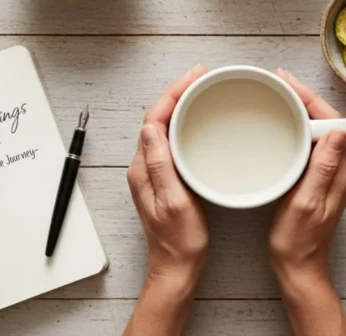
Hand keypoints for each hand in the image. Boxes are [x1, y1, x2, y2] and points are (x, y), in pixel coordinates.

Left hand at [127, 64, 209, 287]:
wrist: (176, 267)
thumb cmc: (179, 241)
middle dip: (178, 92)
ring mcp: (152, 172)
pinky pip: (170, 140)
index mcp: (143, 168)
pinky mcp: (163, 178)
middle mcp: (143, 166)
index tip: (194, 76)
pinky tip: (197, 121)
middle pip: (157, 118)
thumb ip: (161, 165)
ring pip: (163, 127)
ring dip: (180, 105)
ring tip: (201, 90)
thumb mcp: (174, 202)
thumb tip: (150, 127)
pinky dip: (183, 123)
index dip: (174, 93)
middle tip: (201, 76)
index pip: (155, 119)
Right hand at [268, 68, 345, 335]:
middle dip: (304, 98)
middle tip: (278, 82)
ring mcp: (329, 174)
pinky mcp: (317, 180)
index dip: (310, 98)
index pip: (332, 121)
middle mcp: (339, 169)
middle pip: (326, 121)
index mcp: (340, 171)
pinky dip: (296, 129)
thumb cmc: (297, 241)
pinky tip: (280, 125)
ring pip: (318, 131)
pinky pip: (310, 144)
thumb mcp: (306, 203)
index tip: (287, 82)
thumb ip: (323, 168)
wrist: (298, 268)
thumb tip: (337, 131)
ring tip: (278, 95)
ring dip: (301, 111)